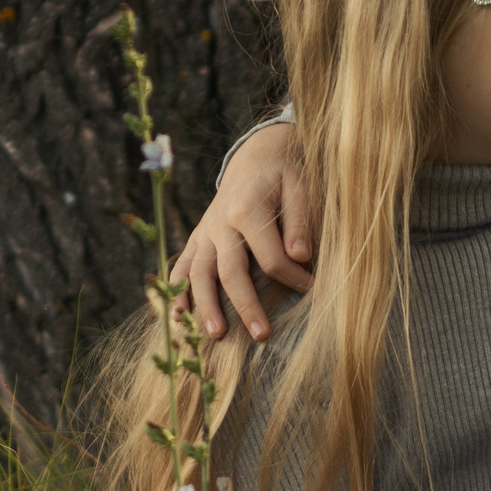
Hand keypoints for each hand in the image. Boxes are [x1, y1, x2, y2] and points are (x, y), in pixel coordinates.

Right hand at [171, 122, 314, 340]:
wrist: (256, 154)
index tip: (312, 289)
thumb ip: (299, 220)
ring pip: (199, 273)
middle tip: (262, 335)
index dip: (292, 277)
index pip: (270, 256)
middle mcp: (220, 223)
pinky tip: (177, 316)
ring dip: (205, 305)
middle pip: (230, 271)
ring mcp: (205, 231)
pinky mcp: (197, 238)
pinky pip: (182, 265)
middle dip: (246, 305)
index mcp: (247, 209)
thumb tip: (301, 256)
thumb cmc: (283, 173)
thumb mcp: (299, 187)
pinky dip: (177, 290)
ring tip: (216, 335)